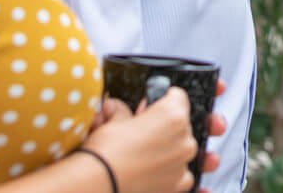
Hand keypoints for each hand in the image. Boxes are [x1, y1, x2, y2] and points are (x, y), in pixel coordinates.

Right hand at [82, 86, 197, 191]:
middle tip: (140, 134)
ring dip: (167, 149)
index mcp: (173, 116)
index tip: (147, 108)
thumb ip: (123, 112)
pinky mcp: (178, 185)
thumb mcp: (113, 122)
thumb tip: (117, 108)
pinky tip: (150, 172)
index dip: (160, 100)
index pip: (177, 97)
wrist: (98, 185)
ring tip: (141, 156)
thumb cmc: (106, 153)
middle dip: (163, 127)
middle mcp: (184, 139)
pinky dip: (169, 172)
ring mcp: (183, 163)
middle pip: (180, 125)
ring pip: (181, 149)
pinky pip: (181, 174)